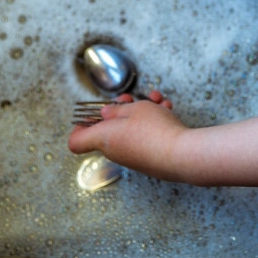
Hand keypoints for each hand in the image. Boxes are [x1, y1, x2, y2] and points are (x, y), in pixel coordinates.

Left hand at [67, 90, 187, 181]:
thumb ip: (116, 109)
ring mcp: (133, 156)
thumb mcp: (134, 108)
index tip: (89, 114)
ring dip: (143, 112)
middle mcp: (115, 151)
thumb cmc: (154, 131)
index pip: (76, 141)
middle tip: (130, 99)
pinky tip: (166, 110)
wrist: (181, 154)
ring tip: (156, 100)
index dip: (79, 127)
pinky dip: (154, 123)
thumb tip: (106, 114)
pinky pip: (145, 137)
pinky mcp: (149, 159)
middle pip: (108, 129)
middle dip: (121, 109)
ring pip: (131, 129)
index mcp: (103, 138)